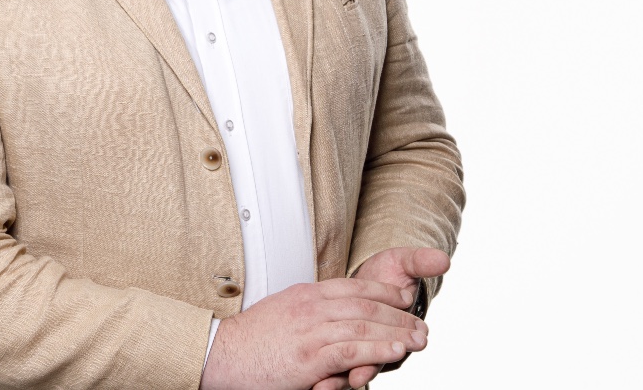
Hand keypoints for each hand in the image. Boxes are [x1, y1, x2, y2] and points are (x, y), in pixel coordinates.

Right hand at [199, 278, 427, 389]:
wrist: (221, 354)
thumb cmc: (249, 341)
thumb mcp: (282, 314)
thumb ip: (308, 313)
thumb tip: (329, 318)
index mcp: (306, 295)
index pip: (354, 287)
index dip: (384, 292)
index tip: (404, 299)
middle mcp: (311, 307)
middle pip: (366, 305)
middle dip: (398, 314)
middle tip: (421, 324)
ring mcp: (310, 330)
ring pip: (364, 326)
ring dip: (397, 332)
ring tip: (419, 339)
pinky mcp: (309, 356)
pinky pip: (351, 350)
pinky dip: (377, 349)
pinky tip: (395, 351)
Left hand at [339, 247, 450, 387]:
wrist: (370, 272)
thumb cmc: (389, 270)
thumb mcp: (405, 263)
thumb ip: (421, 263)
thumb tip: (443, 259)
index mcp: (395, 330)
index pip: (392, 347)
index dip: (385, 352)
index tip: (385, 357)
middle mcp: (378, 344)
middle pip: (370, 361)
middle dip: (363, 369)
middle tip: (354, 379)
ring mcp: (358, 346)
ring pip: (349, 369)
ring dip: (339, 379)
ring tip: (327, 387)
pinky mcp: (338, 343)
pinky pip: (332, 364)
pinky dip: (325, 375)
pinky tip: (316, 385)